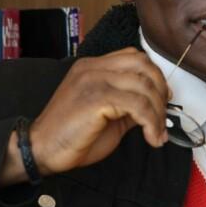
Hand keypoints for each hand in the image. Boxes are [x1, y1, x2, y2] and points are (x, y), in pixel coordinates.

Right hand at [0, 49, 169, 185]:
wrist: (41, 150)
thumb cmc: (71, 136)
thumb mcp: (107, 115)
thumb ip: (128, 104)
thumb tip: (155, 106)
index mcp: (93, 67)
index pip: (134, 57)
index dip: (155, 77)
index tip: (163, 99)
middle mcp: (93, 68)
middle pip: (143, 65)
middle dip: (161, 91)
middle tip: (163, 117)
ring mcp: (94, 80)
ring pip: (144, 86)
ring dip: (158, 112)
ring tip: (157, 133)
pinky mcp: (96, 98)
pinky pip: (137, 105)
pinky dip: (151, 123)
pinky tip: (151, 138)